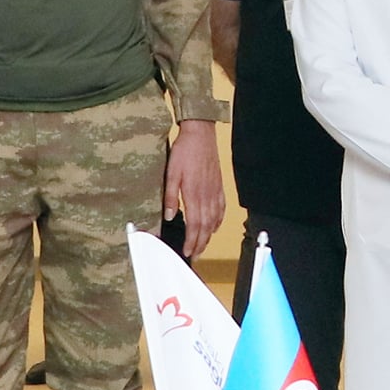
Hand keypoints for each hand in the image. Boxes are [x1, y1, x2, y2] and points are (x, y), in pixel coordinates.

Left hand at [163, 120, 223, 259]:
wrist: (200, 135)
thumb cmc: (184, 151)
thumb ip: (170, 196)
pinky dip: (218, 220)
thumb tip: (168, 216)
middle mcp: (207, 195)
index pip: (194, 224)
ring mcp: (215, 191)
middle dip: (200, 243)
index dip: (191, 240)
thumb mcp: (171, 173)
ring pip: (214, 219)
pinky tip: (214, 226)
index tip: (188, 251)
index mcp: (194, 194)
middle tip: (195, 254)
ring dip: (208, 235)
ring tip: (203, 245)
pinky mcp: (219, 185)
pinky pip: (221, 208)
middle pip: (205, 226)